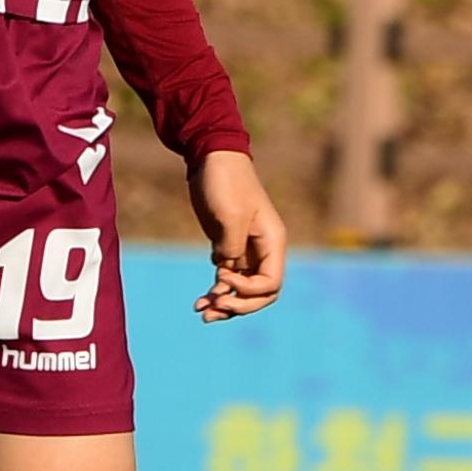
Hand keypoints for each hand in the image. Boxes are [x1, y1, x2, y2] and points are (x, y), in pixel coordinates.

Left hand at [187, 147, 289, 320]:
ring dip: (225, 305)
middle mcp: (263, 250)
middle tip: (213, 308)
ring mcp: (246, 250)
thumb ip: (232, 248)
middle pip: (261, 295)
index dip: (248, 291)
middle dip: (239, 306)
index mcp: (273, 242)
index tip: (223, 277)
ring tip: (201, 312)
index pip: (271, 284)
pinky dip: (216, 292)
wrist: (210, 158)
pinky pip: (227, 280)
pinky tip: (199, 301)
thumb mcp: (230, 216)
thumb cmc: (226, 182)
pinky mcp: (228, 248)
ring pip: (242, 291)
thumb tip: (225, 271)